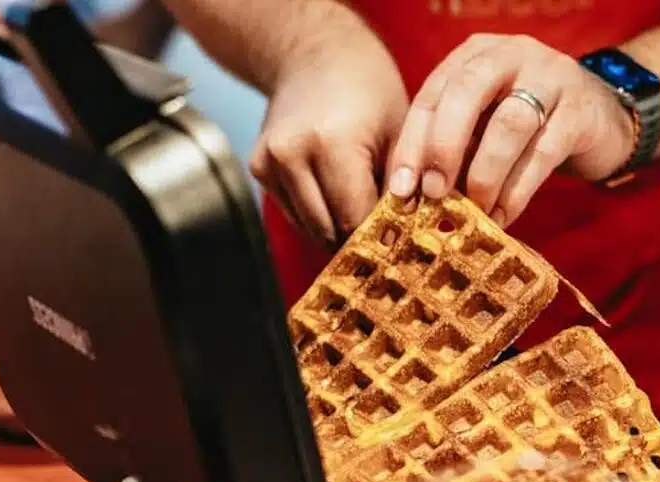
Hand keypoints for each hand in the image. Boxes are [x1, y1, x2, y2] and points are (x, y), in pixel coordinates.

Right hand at [250, 13, 406, 249]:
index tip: (400, 248)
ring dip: (338, 232)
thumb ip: (400, 189)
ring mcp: (269, 162)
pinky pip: (295, 214)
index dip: (380, 239)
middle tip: (386, 242)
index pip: (355, 220)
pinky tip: (339, 199)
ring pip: (310, 229)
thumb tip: (401, 240)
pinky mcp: (258, 168)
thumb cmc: (369, 92)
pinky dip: (320, 216)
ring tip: (365, 220)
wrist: (316, 54)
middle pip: (329, 230)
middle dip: (360, 242)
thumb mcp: (400, 134)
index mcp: (331, 143)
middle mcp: (291, 154)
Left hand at [386, 34, 635, 226]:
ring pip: (509, 123)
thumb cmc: (530, 126)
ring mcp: (551, 77)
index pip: (433, 93)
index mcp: (475, 55)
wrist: (603, 120)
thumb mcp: (485, 124)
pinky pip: (544, 152)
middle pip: (466, 93)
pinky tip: (504, 215)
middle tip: (433, 193)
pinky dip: (518, 189)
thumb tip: (412, 197)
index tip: (400, 189)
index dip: (413, 143)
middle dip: (444, 147)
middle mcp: (511, 55)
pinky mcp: (580, 111)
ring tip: (474, 212)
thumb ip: (453, 147)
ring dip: (485, 174)